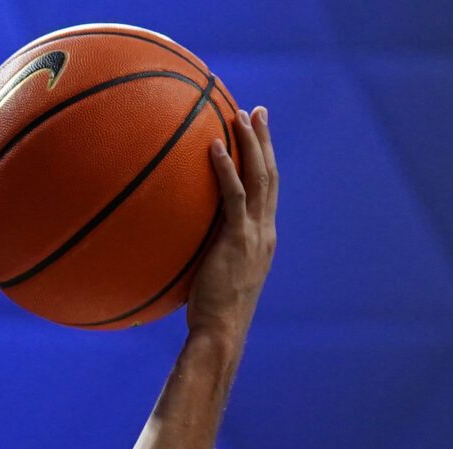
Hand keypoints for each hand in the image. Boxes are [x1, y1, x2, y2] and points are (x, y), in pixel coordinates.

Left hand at [185, 104, 276, 343]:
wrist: (221, 331)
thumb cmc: (212, 312)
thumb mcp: (215, 274)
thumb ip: (209, 251)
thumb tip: (183, 239)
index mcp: (263, 237)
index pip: (268, 190)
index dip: (265, 160)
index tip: (259, 135)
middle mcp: (265, 231)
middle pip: (269, 175)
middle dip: (264, 141)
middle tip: (258, 112)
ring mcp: (254, 234)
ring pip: (258, 178)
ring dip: (251, 144)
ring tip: (240, 116)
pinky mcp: (237, 239)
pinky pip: (233, 197)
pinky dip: (226, 169)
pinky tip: (214, 147)